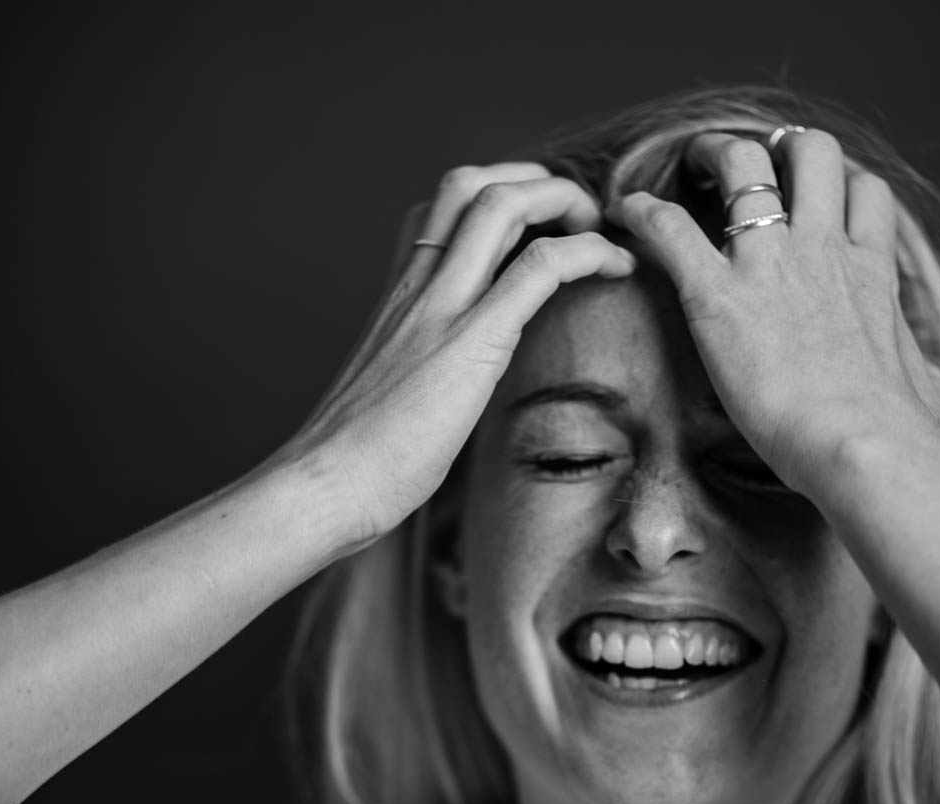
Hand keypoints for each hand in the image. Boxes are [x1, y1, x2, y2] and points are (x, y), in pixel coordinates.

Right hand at [287, 164, 635, 548]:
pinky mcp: (471, 343)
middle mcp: (418, 287)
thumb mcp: (391, 396)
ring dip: (564, 200)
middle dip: (536, 182)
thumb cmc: (355, 460)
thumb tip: (445, 393)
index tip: (542, 227)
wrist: (325, 485)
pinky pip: (538, 269)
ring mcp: (441, 309)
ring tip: (601, 229)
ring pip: (503, 205)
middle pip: (473, 185)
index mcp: (400, 297)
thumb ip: (420, 371)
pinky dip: (586, 252)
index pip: (444, 209)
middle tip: (580, 218)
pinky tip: (614, 266)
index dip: (501, 197)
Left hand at [605, 130, 939, 503]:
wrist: (861, 442)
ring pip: (744, 163)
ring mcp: (769, 265)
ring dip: (714, 155)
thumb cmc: (901, 432)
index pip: (865, 194)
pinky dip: (644, 213)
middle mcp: (822, 249)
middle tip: (750, 171)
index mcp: (871, 271)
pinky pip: (671, 228)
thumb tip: (936, 399)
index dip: (841, 186)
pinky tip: (627, 212)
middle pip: (810, 151)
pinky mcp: (718, 296)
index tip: (817, 201)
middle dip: (778, 148)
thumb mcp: (933, 393)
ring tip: (693, 170)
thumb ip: (925, 379)